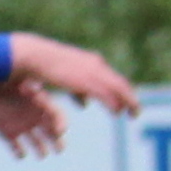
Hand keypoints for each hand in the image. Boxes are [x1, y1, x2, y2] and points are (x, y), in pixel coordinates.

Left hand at [0, 76, 66, 156]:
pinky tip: (21, 154)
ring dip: (41, 149)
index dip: (61, 124)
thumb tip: (34, 89)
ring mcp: (22, 126)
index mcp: (41, 104)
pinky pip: (16, 147)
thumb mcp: (18, 80)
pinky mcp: (8, 133)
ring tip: (42, 155)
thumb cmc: (2, 79)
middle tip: (59, 150)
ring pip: (37, 142)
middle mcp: (35, 117)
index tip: (59, 131)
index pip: (57, 116)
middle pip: (51, 132)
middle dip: (57, 141)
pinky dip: (19, 152)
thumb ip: (29, 85)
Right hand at [7, 33, 137, 118]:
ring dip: (128, 102)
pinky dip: (115, 103)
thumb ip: (78, 91)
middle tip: (136, 110)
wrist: (35, 56)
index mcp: (91, 61)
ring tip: (134, 114)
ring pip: (119, 88)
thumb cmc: (43, 65)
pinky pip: (107, 94)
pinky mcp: (88, 81)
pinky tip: (119, 113)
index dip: (122, 90)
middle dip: (130, 97)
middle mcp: (97, 65)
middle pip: (120, 82)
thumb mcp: (64, 78)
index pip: (112, 77)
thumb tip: (86, 104)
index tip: (127, 101)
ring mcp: (93, 72)